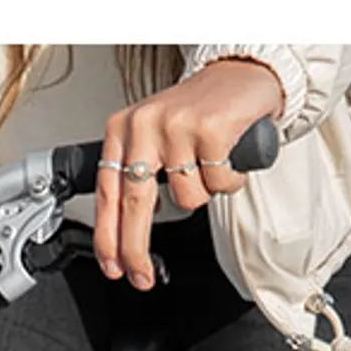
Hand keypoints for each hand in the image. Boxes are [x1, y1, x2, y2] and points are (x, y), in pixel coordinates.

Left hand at [93, 58, 284, 290]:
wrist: (242, 72)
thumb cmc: (198, 111)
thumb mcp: (154, 138)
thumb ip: (138, 177)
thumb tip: (125, 233)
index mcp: (123, 129)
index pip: (107, 193)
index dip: (108, 238)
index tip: (113, 267)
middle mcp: (144, 125)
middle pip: (135, 204)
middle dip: (136, 249)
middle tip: (140, 277)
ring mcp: (177, 126)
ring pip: (186, 199)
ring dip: (204, 192)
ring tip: (210, 164)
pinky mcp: (211, 129)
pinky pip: (218, 185)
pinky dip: (229, 181)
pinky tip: (230, 157)